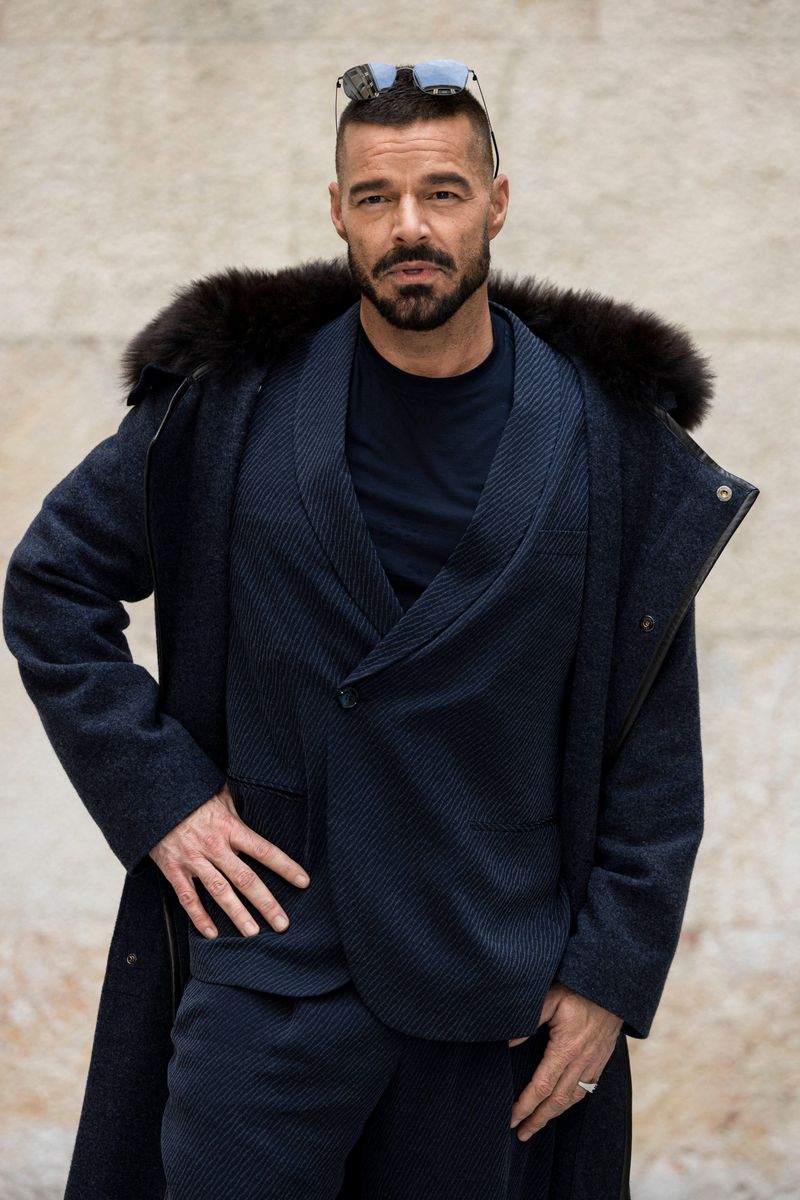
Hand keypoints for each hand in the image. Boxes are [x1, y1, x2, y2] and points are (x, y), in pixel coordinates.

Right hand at [148, 781, 310, 939]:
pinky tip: (212, 933)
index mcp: (230, 827)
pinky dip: (199, 917)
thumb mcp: (220, 793)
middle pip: (246, 879)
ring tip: (253, 933)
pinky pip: (188, 898)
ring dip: (238, 914)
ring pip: (219, 892)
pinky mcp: (173, 869)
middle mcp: (214, 846)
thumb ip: (240, 807)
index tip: (303, 881)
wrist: (152, 796)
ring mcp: (193, 859)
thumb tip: (264, 801)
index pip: (264, 850)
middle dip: (266, 903)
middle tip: (282, 924)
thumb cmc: (191, 794)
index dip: (285, 867)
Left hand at [507, 983, 622, 1140]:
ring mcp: (593, 1063)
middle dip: (537, 1119)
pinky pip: (586, 1089)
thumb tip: (508, 1043)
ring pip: (572, 1098)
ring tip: (537, 1125)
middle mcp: (581, 1061)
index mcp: (565, 1048)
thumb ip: (529, 1020)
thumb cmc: (577, 990)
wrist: (613, 988)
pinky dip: (571, 1102)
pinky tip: (561, 1105)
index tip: (512, 1118)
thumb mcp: (550, 998)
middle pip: (556, 1100)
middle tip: (521, 1133)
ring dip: (554, 1115)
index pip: (541, 1086)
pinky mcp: (600, 1061)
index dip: (525, 1105)